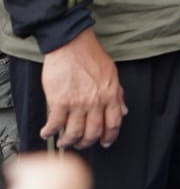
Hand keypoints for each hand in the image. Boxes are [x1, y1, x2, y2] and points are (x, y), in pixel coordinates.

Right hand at [39, 30, 124, 149]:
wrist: (72, 45)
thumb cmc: (90, 56)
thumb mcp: (112, 74)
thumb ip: (118, 95)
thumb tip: (123, 111)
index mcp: (110, 95)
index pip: (113, 123)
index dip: (109, 136)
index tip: (105, 142)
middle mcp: (96, 102)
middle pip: (93, 132)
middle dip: (87, 142)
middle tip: (81, 144)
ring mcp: (77, 103)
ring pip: (74, 132)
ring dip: (68, 141)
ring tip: (64, 142)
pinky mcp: (59, 101)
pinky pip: (55, 124)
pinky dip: (49, 132)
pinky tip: (46, 132)